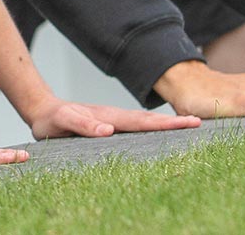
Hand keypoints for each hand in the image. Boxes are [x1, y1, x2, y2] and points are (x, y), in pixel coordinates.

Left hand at [23, 95, 199, 138]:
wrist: (44, 111)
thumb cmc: (52, 119)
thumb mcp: (63, 121)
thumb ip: (83, 125)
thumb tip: (109, 131)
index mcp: (110, 117)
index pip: (142, 121)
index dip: (165, 123)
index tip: (187, 123)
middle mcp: (116, 117)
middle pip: (150, 120)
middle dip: (174, 122)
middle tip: (200, 123)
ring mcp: (115, 121)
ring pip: (146, 123)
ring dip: (167, 124)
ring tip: (190, 125)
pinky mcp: (112, 126)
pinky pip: (137, 128)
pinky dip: (154, 128)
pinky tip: (163, 133)